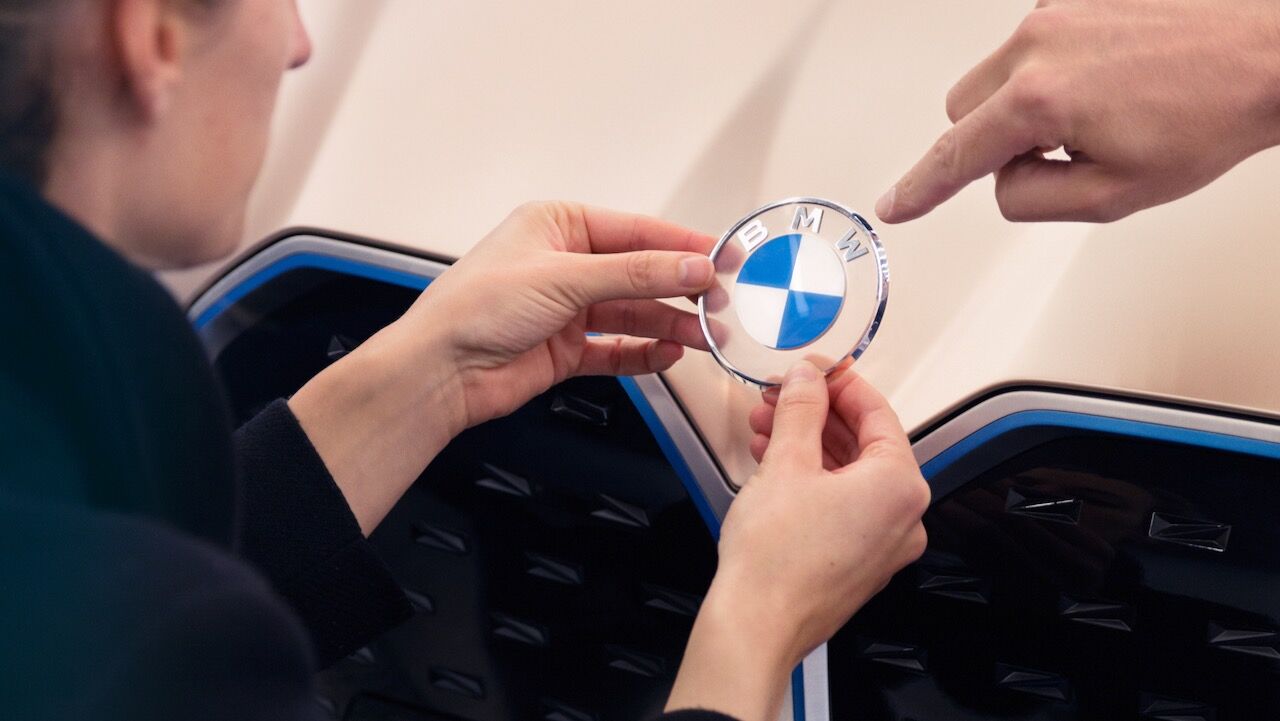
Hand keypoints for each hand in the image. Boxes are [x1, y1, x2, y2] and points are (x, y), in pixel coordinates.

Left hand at [290, 201, 714, 533]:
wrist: (441, 371)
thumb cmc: (474, 308)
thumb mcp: (564, 277)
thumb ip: (636, 274)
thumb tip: (690, 265)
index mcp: (558, 225)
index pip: (637, 230)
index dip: (684, 244)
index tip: (724, 256)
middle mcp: (565, 263)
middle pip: (641, 274)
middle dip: (681, 289)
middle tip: (721, 302)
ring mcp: (567, 308)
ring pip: (634, 313)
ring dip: (670, 324)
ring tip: (704, 335)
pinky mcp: (567, 349)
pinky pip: (618, 348)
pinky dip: (645, 352)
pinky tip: (668, 353)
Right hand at [666, 362, 928, 720]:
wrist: (756, 625)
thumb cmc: (776, 558)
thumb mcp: (786, 461)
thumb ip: (800, 408)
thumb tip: (807, 377)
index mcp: (900, 486)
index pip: (878, 413)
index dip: (840, 383)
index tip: (813, 369)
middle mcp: (904, 518)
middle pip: (865, 444)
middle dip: (816, 416)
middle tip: (779, 397)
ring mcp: (883, 545)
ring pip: (850, 476)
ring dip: (808, 446)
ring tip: (765, 428)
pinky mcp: (858, 564)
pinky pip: (843, 505)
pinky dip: (812, 480)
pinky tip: (774, 465)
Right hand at [877, 0, 1279, 223]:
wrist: (1270, 51)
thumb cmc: (1212, 114)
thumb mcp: (1115, 195)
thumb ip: (1032, 198)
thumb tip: (1004, 180)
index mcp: (1039, 98)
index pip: (955, 155)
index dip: (919, 188)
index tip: (896, 203)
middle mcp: (1037, 42)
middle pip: (964, 108)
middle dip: (993, 140)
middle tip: (1059, 155)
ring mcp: (1057, 8)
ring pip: (996, 74)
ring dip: (1026, 103)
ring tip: (1100, 111)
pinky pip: (1034, 42)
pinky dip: (1055, 68)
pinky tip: (1110, 77)